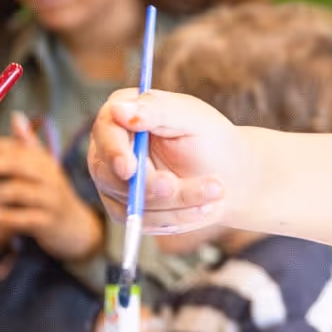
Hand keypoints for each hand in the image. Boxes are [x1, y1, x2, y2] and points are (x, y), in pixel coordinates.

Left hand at [0, 113, 105, 262]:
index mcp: (43, 161)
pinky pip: (25, 218)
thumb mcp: (42, 168)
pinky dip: (4, 216)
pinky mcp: (48, 222)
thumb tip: (16, 115)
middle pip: (18, 166)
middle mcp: (49, 177)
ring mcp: (50, 200)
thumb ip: (26, 145)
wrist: (74, 225)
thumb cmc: (49, 192)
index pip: (17, 147)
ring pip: (17, 192)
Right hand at [88, 89, 249, 234]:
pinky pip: (142, 221)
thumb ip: (157, 110)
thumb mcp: (191, 117)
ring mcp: (112, 182)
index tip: (130, 169)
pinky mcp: (125, 209)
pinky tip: (204, 207)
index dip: (114, 152)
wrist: (226, 172)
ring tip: (215, 191)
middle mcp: (108, 148)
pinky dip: (177, 217)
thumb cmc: (207, 138)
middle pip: (110, 174)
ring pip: (130, 201)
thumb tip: (119, 110)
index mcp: (121, 114)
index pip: (106, 131)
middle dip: (149, 186)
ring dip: (175, 202)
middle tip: (177, 186)